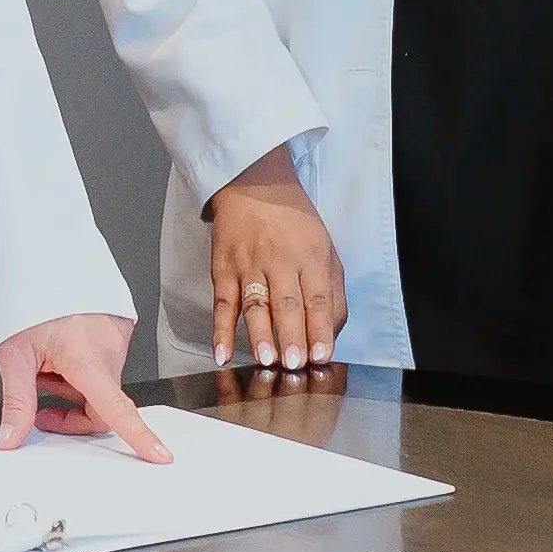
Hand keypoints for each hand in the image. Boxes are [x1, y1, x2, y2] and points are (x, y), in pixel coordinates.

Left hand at [0, 313, 169, 460]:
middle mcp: (109, 348)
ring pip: (100, 385)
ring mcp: (117, 338)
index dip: (139, 436)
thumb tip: (12, 437)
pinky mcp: (117, 331)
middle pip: (101, 405)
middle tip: (41, 396)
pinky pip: (104, 363)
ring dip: (73, 384)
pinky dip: (80, 367)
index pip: (115, 409)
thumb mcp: (14, 355)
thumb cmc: (29, 300)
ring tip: (46, 363)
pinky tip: (60, 351)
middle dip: (71, 410)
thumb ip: (17, 402)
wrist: (40, 261)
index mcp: (86, 357)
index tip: (158, 455)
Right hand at [203, 146, 347, 374]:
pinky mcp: (223, 270)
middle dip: (291, 336)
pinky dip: (219, 331)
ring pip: (254, 304)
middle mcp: (280, 261)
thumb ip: (333, 292)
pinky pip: (222, 304)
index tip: (321, 355)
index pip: (317, 298)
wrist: (252, 186)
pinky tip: (221, 353)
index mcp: (311, 256)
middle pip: (286, 303)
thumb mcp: (326, 249)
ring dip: (260, 335)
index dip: (319, 328)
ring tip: (266, 360)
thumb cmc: (294, 223)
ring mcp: (248, 266)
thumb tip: (331, 334)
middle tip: (294, 364)